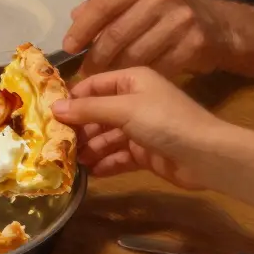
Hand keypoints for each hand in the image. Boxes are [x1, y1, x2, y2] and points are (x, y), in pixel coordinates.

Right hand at [51, 68, 224, 188]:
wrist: (207, 156)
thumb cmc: (165, 122)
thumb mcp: (124, 109)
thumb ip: (88, 109)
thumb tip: (53, 108)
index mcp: (131, 81)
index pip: (92, 85)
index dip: (71, 99)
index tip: (46, 115)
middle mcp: (134, 101)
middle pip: (96, 113)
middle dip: (77, 128)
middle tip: (54, 143)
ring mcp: (139, 128)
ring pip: (105, 137)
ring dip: (89, 149)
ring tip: (69, 162)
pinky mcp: (144, 152)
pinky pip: (117, 156)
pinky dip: (104, 163)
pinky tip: (90, 173)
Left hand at [63, 0, 228, 76]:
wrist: (221, 25)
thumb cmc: (169, 11)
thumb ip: (108, 5)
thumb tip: (74, 17)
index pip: (103, 4)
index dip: (82, 29)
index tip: (68, 47)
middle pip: (116, 33)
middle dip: (95, 58)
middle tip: (83, 74)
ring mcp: (182, 19)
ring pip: (134, 54)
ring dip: (113, 73)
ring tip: (102, 81)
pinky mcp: (195, 44)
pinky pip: (157, 68)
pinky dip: (139, 79)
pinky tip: (129, 86)